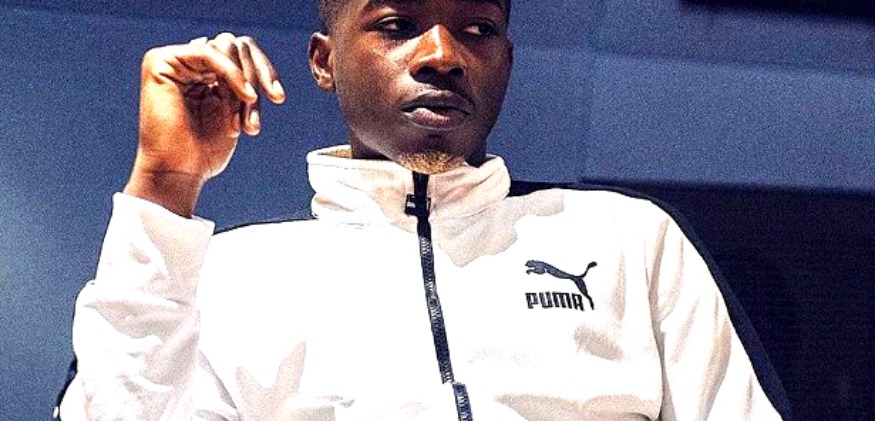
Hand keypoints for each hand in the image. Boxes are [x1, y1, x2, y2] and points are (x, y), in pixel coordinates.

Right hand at [124, 33, 285, 215]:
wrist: (179, 174)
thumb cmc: (204, 152)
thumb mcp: (235, 111)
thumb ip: (241, 83)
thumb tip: (249, 55)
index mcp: (202, 73)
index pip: (241, 52)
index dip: (264, 70)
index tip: (279, 97)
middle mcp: (187, 63)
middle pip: (236, 45)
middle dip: (257, 75)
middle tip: (268, 104)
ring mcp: (173, 60)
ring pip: (226, 47)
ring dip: (243, 83)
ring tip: (244, 118)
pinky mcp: (161, 62)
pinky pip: (210, 54)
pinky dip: (232, 74)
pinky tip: (246, 96)